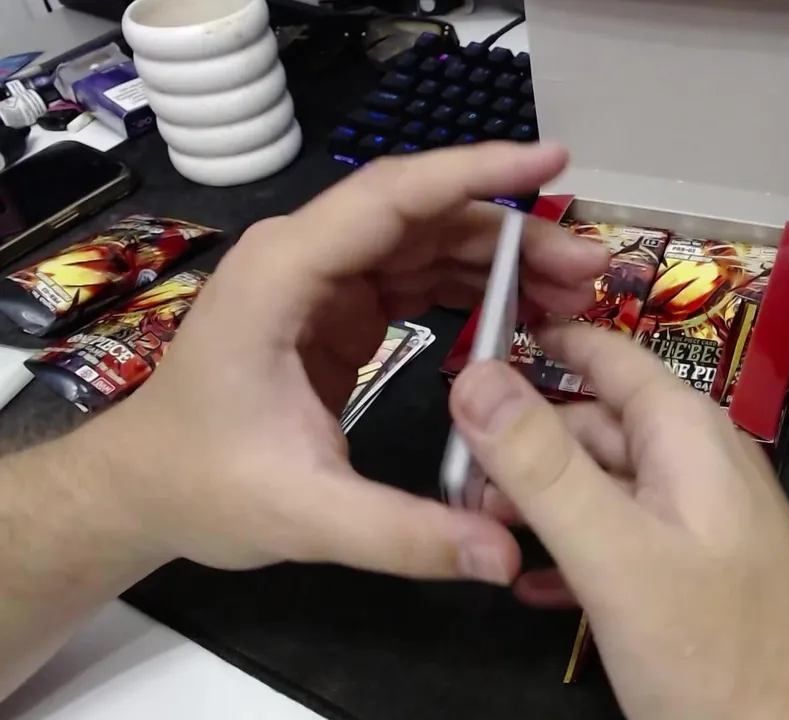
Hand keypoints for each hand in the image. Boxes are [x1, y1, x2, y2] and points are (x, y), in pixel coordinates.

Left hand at [91, 143, 608, 582]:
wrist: (146, 488)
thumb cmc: (201, 484)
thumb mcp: (304, 516)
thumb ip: (404, 536)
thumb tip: (504, 557)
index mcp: (284, 275)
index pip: (391, 198)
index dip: (475, 172)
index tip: (552, 164)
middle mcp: (305, 257)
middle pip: (424, 215)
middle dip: (512, 232)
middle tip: (587, 270)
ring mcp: (324, 279)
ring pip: (428, 241)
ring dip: (501, 258)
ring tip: (571, 293)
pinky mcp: (340, 308)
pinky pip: (419, 277)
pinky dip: (474, 288)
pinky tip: (522, 313)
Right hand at [449, 325, 788, 719]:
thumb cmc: (719, 656)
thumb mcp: (616, 555)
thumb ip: (543, 467)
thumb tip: (476, 378)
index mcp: (690, 438)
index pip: (611, 355)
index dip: (544, 340)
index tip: (478, 332)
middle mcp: (702, 467)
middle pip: (598, 425)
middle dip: (526, 442)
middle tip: (456, 477)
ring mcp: (704, 524)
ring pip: (608, 487)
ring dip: (543, 502)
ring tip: (482, 530)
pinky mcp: (699, 576)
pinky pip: (627, 541)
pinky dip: (576, 551)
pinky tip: (536, 583)